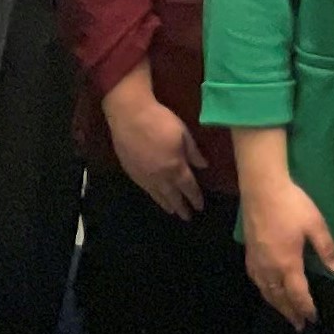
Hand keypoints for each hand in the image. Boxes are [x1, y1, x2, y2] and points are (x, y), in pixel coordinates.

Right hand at [105, 68, 204, 219]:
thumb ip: (193, 152)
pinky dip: (153, 196)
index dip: (195, 197)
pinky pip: (145, 189)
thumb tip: (204, 166)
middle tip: (187, 217)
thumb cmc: (160, 120)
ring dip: (167, 204)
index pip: (188, 187)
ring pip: (157, 195)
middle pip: (173, 196)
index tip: (200, 206)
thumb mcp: (183, 133)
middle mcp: (160, 176)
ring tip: (173, 211)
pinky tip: (155, 196)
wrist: (129, 115)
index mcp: (176, 166)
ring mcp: (144, 176)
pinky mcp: (131, 172)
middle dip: (181, 207)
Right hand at [243, 178, 333, 328]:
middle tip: (299, 325)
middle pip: (279, 298)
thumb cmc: (291, 205)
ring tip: (285, 312)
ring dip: (276, 305)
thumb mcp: (316, 225)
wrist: (261, 188)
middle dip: (290, 312)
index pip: (298, 294)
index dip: (306, 308)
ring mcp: (256, 261)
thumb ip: (327, 249)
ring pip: (266, 291)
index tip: (313, 319)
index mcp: (288, 264)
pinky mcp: (249, 253)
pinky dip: (264, 291)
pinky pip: (256, 280)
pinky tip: (267, 289)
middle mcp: (269, 268)